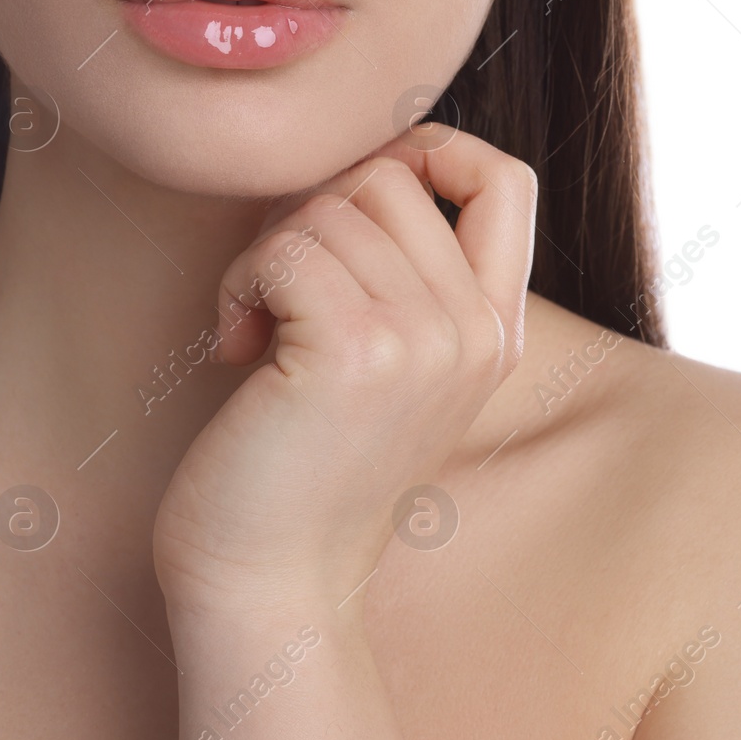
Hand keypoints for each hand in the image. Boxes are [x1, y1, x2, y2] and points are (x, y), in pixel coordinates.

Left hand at [151, 124, 537, 616]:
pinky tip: (235, 346)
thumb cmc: (303, 471)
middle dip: (312, 216)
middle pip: (391, 176)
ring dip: (266, 257)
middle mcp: (476, 332)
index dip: (429, 152)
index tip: (352, 204)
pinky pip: (285, 247)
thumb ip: (406, 278)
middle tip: (280, 295)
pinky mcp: (357, 350)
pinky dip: (241, 284)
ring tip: (256, 332)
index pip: (505, 180)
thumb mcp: (389, 368)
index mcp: (495, 333)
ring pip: (330, 206)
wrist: (273, 586)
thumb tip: (365, 163)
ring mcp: (426, 341)